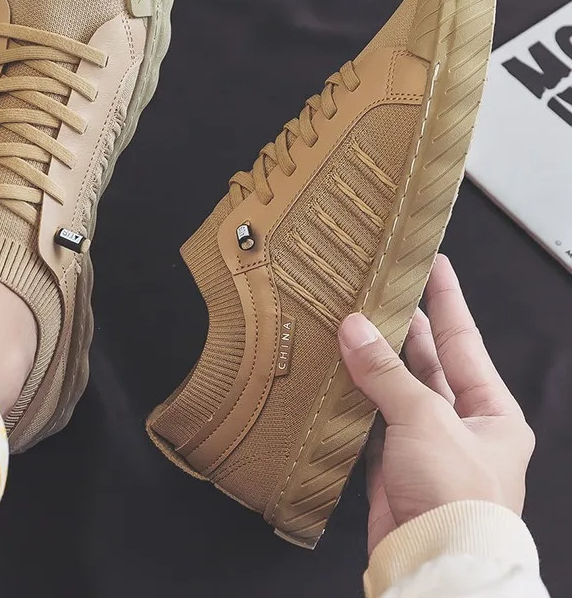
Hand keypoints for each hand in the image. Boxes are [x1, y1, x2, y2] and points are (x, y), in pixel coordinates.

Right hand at [338, 254, 534, 554]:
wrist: (435, 563)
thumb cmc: (455, 494)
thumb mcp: (425, 418)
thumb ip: (386, 371)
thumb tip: (354, 327)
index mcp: (491, 410)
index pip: (464, 339)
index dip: (447, 299)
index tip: (433, 262)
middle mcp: (461, 424)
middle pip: (427, 362)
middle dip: (402, 327)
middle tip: (375, 290)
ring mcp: (424, 446)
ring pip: (393, 391)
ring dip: (371, 363)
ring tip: (346, 323)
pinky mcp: (392, 466)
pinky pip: (370, 421)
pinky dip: (352, 400)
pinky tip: (335, 374)